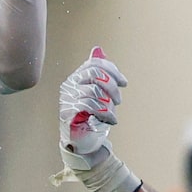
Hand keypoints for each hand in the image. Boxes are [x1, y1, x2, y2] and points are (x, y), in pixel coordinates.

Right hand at [60, 47, 126, 168]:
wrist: (84, 141)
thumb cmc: (91, 115)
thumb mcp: (98, 92)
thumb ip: (98, 72)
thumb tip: (97, 49)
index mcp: (76, 78)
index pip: (94, 64)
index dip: (112, 70)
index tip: (124, 82)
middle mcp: (68, 86)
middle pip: (94, 74)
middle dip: (112, 87)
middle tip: (118, 100)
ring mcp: (67, 100)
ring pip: (94, 92)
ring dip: (109, 105)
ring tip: (111, 114)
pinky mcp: (69, 114)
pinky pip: (90, 106)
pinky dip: (105, 113)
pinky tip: (109, 120)